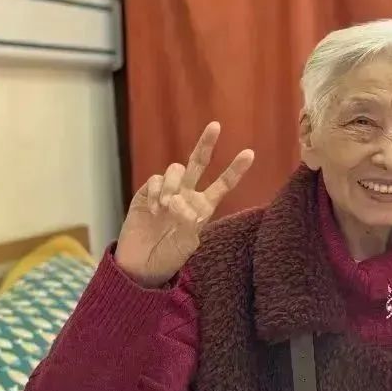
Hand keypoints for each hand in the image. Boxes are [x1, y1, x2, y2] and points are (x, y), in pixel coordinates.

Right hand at [115, 122, 253, 286]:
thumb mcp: (185, 245)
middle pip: (199, 163)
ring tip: (166, 207)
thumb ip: (188, 224)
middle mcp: (187, 195)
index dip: (235, 170)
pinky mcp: (146, 193)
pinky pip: (155, 181)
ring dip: (172, 186)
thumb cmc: (169, 256)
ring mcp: (167, 192)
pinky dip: (155, 193)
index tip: (249, 153)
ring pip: (176, 170)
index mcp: (203, 207)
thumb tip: (181, 203)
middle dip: (207, 144)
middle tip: (216, 126)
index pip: (223, 184)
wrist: (141, 264)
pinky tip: (153, 210)